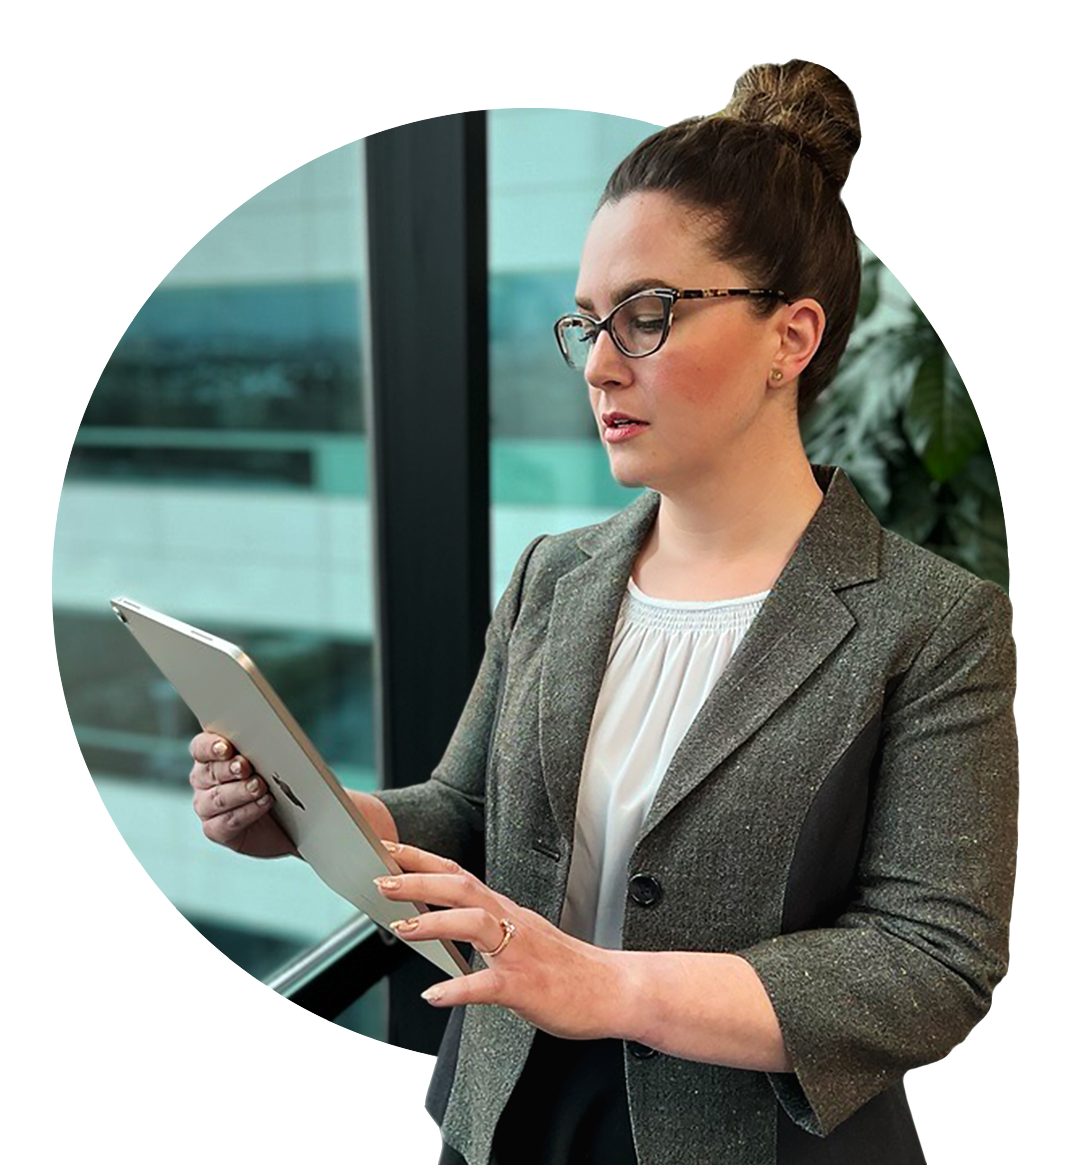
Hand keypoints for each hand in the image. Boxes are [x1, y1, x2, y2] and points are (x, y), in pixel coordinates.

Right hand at [189, 732, 296, 857]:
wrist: (282, 822)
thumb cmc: (271, 784)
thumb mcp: (267, 761)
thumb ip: (259, 749)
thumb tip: (267, 740)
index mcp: (210, 758)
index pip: (200, 747)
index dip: (210, 746)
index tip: (226, 747)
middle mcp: (203, 781)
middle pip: (209, 772)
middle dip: (230, 768)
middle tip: (247, 767)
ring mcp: (206, 806)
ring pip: (218, 798)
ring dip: (240, 791)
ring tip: (260, 787)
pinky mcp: (215, 829)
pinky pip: (227, 821)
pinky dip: (248, 811)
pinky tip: (263, 803)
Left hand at [374, 842, 627, 1040]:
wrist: (614, 989)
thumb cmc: (567, 969)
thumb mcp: (522, 937)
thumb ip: (486, 930)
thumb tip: (448, 925)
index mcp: (506, 911)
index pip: (458, 874)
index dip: (422, 860)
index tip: (387, 851)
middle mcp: (510, 922)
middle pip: (461, 887)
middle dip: (418, 880)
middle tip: (380, 879)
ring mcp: (519, 952)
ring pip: (474, 924)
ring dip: (435, 923)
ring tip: (401, 928)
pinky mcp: (526, 986)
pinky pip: (489, 985)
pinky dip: (459, 988)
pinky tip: (434, 994)